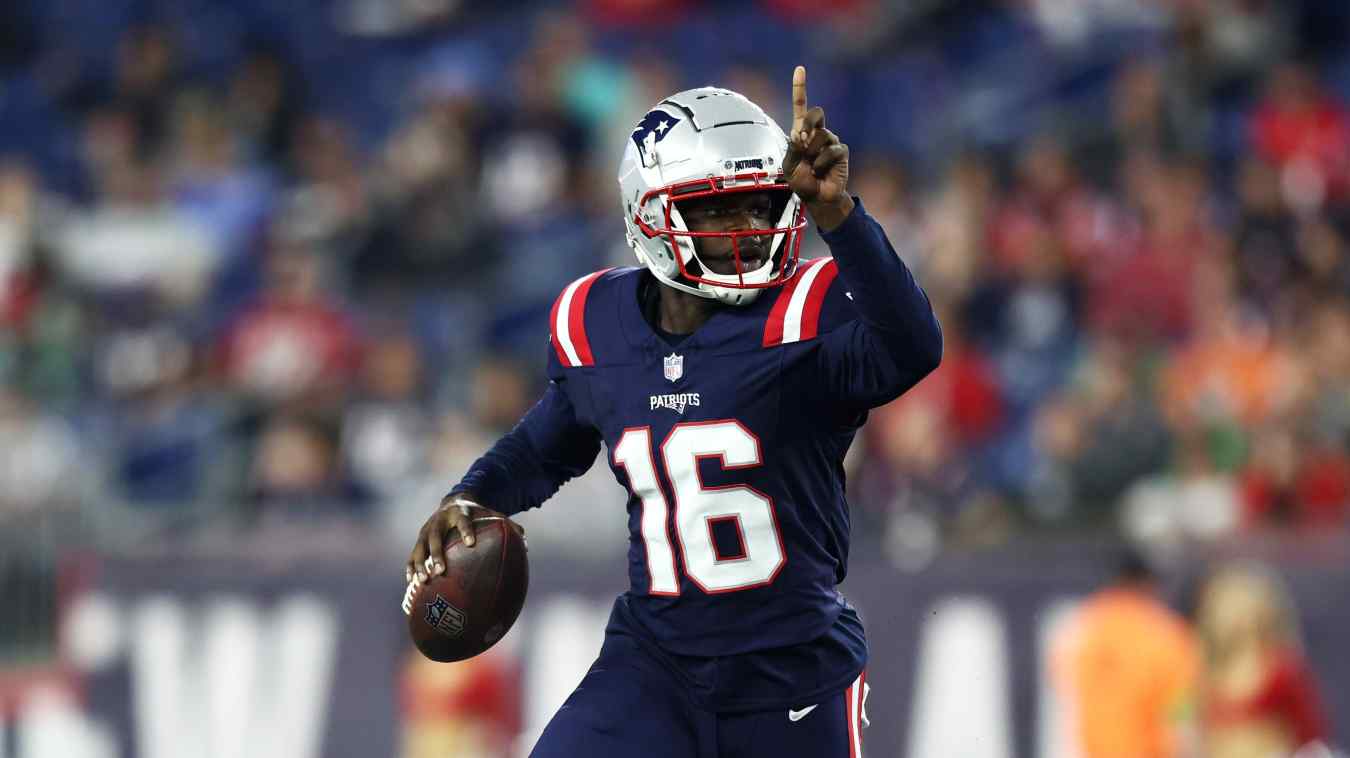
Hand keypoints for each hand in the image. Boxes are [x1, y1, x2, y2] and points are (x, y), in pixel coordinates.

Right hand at [404, 493, 521, 581]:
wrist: (454, 501)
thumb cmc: (477, 514)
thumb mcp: (491, 515)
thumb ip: (507, 526)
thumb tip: (526, 544)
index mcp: (460, 513)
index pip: (463, 521)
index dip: (466, 531)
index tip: (471, 543)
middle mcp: (440, 520)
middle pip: (436, 537)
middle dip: (437, 554)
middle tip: (441, 571)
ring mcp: (427, 529)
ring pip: (420, 547)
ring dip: (420, 564)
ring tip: (423, 581)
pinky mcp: (419, 538)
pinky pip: (413, 554)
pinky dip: (411, 566)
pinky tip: (412, 583)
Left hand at [783, 65, 853, 231]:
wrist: (818, 198)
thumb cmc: (802, 182)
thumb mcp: (789, 165)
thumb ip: (794, 147)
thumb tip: (801, 133)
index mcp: (802, 132)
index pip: (801, 106)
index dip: (800, 88)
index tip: (800, 69)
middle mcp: (818, 132)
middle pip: (815, 113)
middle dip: (808, 124)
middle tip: (802, 140)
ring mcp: (830, 140)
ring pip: (821, 135)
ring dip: (812, 152)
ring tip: (812, 166)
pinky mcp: (841, 151)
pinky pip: (831, 150)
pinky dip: (822, 163)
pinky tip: (821, 171)